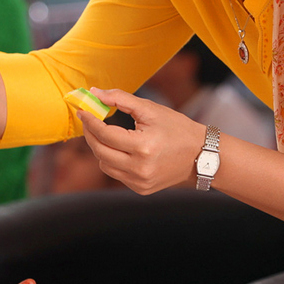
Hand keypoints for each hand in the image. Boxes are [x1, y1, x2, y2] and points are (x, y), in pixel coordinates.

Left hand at [78, 88, 204, 193]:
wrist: (201, 155)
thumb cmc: (177, 128)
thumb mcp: (151, 109)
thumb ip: (121, 99)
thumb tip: (94, 94)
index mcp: (143, 147)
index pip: (105, 134)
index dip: (90, 121)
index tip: (82, 111)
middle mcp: (140, 168)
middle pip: (100, 152)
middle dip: (90, 135)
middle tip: (89, 121)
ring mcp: (140, 182)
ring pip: (105, 166)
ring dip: (101, 149)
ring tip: (106, 135)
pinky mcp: (141, 189)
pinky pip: (117, 175)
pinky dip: (113, 161)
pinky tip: (122, 150)